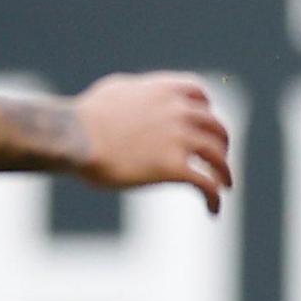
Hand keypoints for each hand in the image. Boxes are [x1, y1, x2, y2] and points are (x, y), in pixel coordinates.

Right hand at [74, 72, 232, 212]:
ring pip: (217, 157)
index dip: (207, 111)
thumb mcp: (116, 91)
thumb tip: (135, 98)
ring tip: (224, 185)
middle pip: (215, 128)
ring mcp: (180, 139)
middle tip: (219, 159)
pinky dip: (214, 197)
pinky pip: (206, 183)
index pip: (200, 96)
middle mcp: (179, 111)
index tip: (205, 126)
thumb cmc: (86, 117)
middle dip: (221, 144)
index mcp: (166, 90)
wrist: (76, 137)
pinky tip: (212, 209)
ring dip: (224, 171)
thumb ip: (136, 93)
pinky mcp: (174, 167)